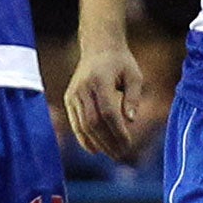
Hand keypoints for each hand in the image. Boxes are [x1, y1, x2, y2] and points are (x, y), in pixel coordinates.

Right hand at [64, 41, 145, 160]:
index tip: (128, 144)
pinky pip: (75, 123)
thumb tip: (131, 121)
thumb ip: (133, 97)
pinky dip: (84, 138)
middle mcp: (83, 88)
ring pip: (82, 125)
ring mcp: (73, 94)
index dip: (117, 131)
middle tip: (121, 155)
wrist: (98, 47)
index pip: (107, 112)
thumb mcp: (134, 75)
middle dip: (107, 141)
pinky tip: (96, 150)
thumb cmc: (121, 63)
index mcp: (99, 80)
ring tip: (111, 154)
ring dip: (97, 143)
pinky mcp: (69, 99)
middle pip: (93, 122)